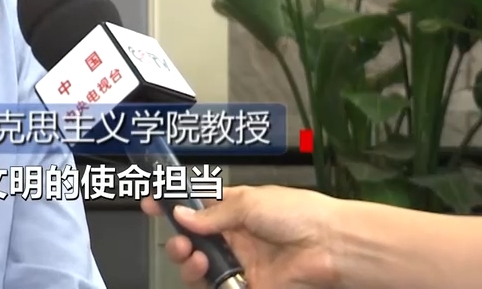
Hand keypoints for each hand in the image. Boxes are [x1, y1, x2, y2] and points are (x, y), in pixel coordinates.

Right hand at [141, 185, 340, 288]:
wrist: (330, 246)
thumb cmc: (299, 214)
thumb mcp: (249, 203)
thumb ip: (212, 213)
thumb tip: (182, 214)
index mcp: (236, 209)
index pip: (197, 207)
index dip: (174, 205)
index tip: (151, 202)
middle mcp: (236, 237)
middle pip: (194, 241)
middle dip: (178, 240)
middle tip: (179, 240)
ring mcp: (241, 264)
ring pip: (200, 268)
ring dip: (189, 261)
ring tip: (194, 256)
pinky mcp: (248, 286)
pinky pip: (216, 288)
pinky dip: (203, 281)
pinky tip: (204, 271)